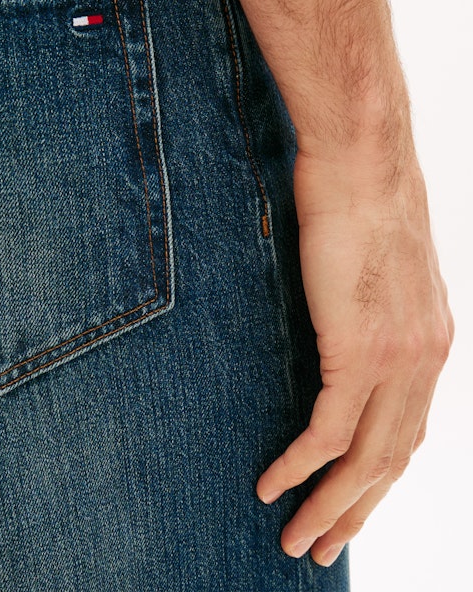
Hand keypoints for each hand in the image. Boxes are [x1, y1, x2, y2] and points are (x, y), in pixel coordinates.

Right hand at [255, 136, 453, 566]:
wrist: (363, 158)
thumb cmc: (359, 195)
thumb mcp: (377, 262)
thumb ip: (369, 305)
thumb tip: (341, 319)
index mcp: (433, 342)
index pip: (410, 431)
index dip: (379, 478)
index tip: (351, 503)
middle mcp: (425, 360)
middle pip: (392, 461)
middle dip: (356, 512)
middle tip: (323, 547)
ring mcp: (396, 358)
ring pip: (365, 460)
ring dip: (331, 506)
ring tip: (300, 540)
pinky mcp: (359, 348)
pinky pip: (328, 431)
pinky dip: (299, 468)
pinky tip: (273, 487)